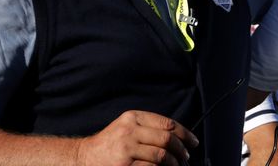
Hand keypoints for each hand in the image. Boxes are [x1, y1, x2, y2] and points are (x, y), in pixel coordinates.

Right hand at [76, 110, 198, 165]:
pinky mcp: (125, 165)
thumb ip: (148, 128)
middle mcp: (129, 130)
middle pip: (167, 138)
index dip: (184, 133)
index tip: (193, 141)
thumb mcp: (126, 127)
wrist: (84, 157)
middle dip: (181, 149)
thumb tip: (177, 136)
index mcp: (133, 117)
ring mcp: (126, 148)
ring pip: (161, 155)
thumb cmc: (109, 144)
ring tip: (176, 165)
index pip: (167, 123)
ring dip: (174, 163)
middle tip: (186, 156)